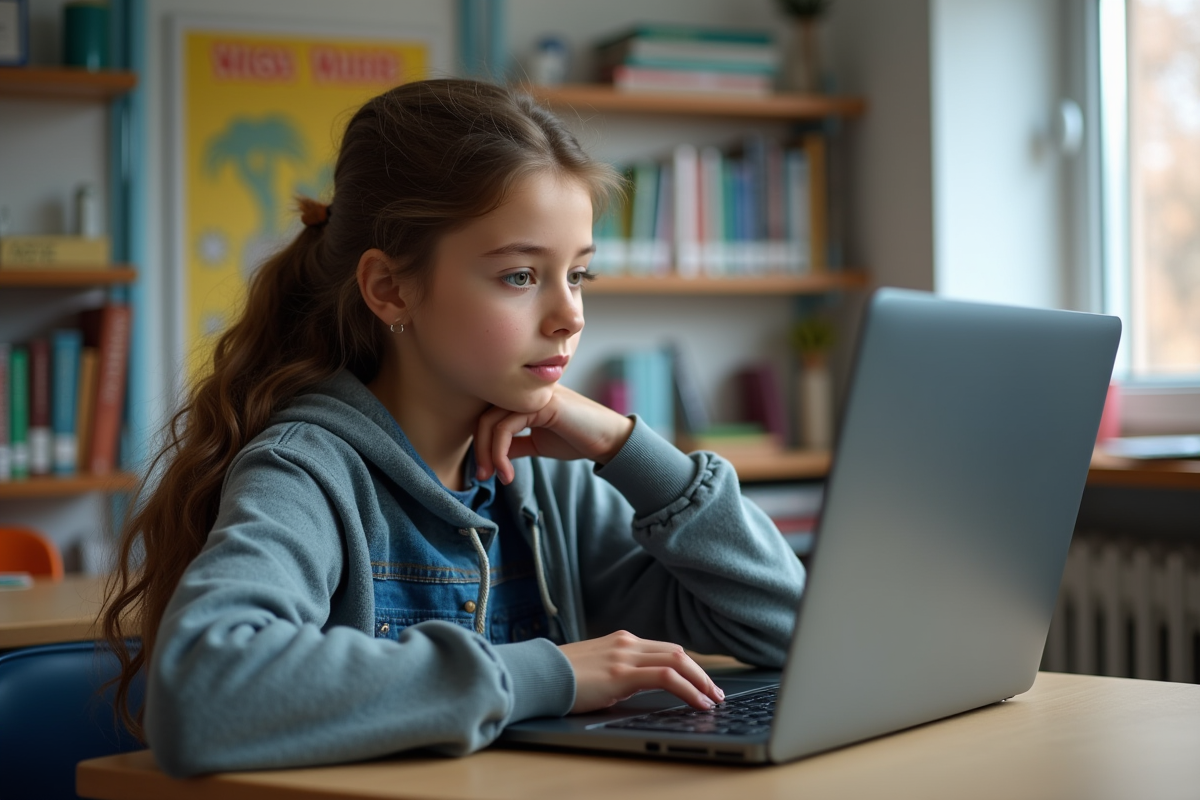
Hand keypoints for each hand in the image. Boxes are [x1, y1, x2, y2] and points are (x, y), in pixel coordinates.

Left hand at [474, 384, 634, 484]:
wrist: (608, 441)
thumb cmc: (577, 439)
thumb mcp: (537, 444)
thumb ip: (515, 444)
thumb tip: (493, 454)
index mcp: (523, 398)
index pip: (488, 415)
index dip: (480, 443)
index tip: (483, 472)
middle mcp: (525, 392)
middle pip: (484, 417)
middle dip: (480, 450)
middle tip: (482, 477)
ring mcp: (533, 395)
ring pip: (492, 421)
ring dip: (488, 453)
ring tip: (496, 476)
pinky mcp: (541, 404)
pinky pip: (507, 426)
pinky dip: (500, 452)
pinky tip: (508, 472)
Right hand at [558, 631, 724, 713]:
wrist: (536, 675)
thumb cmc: (559, 677)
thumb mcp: (595, 668)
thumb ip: (616, 671)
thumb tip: (634, 686)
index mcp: (621, 640)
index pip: (665, 649)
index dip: (689, 665)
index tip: (701, 681)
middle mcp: (627, 643)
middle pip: (677, 652)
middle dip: (701, 673)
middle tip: (715, 691)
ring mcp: (624, 656)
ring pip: (677, 661)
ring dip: (700, 681)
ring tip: (713, 699)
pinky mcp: (621, 673)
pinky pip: (666, 677)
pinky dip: (689, 689)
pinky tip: (698, 702)